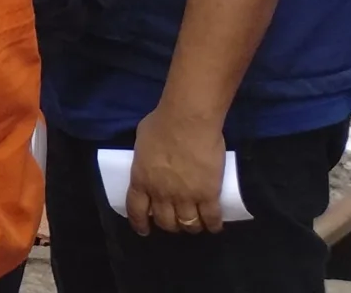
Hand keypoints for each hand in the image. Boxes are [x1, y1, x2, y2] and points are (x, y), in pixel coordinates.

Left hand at [126, 104, 225, 237]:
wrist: (188, 121)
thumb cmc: (162, 124)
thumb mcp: (142, 142)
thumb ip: (144, 158)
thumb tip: (149, 163)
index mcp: (141, 179)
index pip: (136, 210)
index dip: (140, 223)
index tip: (144, 230)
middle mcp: (161, 194)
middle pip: (165, 221)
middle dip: (169, 225)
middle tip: (175, 221)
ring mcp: (186, 197)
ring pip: (188, 224)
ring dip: (190, 227)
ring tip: (194, 223)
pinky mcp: (209, 195)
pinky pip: (211, 219)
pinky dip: (213, 226)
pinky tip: (214, 226)